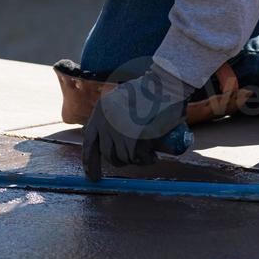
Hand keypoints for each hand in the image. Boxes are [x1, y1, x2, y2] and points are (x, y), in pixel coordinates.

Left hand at [82, 65, 195, 181]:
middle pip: (108, 154)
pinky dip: (147, 160)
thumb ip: (112, 117)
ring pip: (124, 157)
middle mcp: (106, 121)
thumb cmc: (151, 90)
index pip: (90, 142)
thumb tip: (110, 145)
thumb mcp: (122, 99)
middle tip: (133, 159)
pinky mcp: (137, 137)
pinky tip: (153, 157)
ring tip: (147, 154)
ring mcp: (120, 130)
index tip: (93, 177)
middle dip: (120, 161)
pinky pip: (139, 157)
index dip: (90, 162)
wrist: (167, 81)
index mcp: (100, 111)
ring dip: (136, 160)